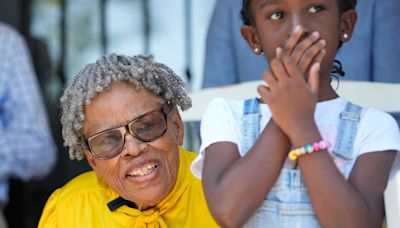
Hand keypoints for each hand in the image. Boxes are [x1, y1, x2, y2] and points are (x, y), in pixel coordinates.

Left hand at [258, 28, 325, 145]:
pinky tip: (264, 91)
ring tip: (268, 78)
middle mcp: (287, 84)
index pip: (288, 61)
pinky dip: (261, 89)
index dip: (283, 55)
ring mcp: (278, 92)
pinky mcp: (270, 100)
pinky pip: (260, 88)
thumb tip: (315, 63)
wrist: (300, 126)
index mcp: (298, 80)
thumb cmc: (308, 109)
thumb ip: (314, 76)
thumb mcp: (314, 92)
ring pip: (266, 75)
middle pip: (275, 64)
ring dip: (266, 75)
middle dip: (273, 62)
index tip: (280, 53)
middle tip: (272, 65)